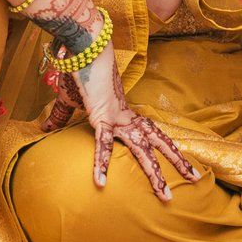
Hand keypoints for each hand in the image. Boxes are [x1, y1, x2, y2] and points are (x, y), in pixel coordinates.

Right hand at [39, 48, 198, 201]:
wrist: (84, 45)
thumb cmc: (78, 69)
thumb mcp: (69, 100)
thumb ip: (60, 117)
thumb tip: (44, 129)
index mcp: (123, 115)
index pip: (149, 133)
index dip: (164, 145)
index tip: (178, 160)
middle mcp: (126, 118)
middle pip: (157, 143)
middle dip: (177, 162)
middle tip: (196, 179)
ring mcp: (117, 118)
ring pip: (142, 149)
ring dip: (156, 172)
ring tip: (167, 196)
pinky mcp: (101, 115)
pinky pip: (102, 144)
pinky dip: (100, 163)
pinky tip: (100, 183)